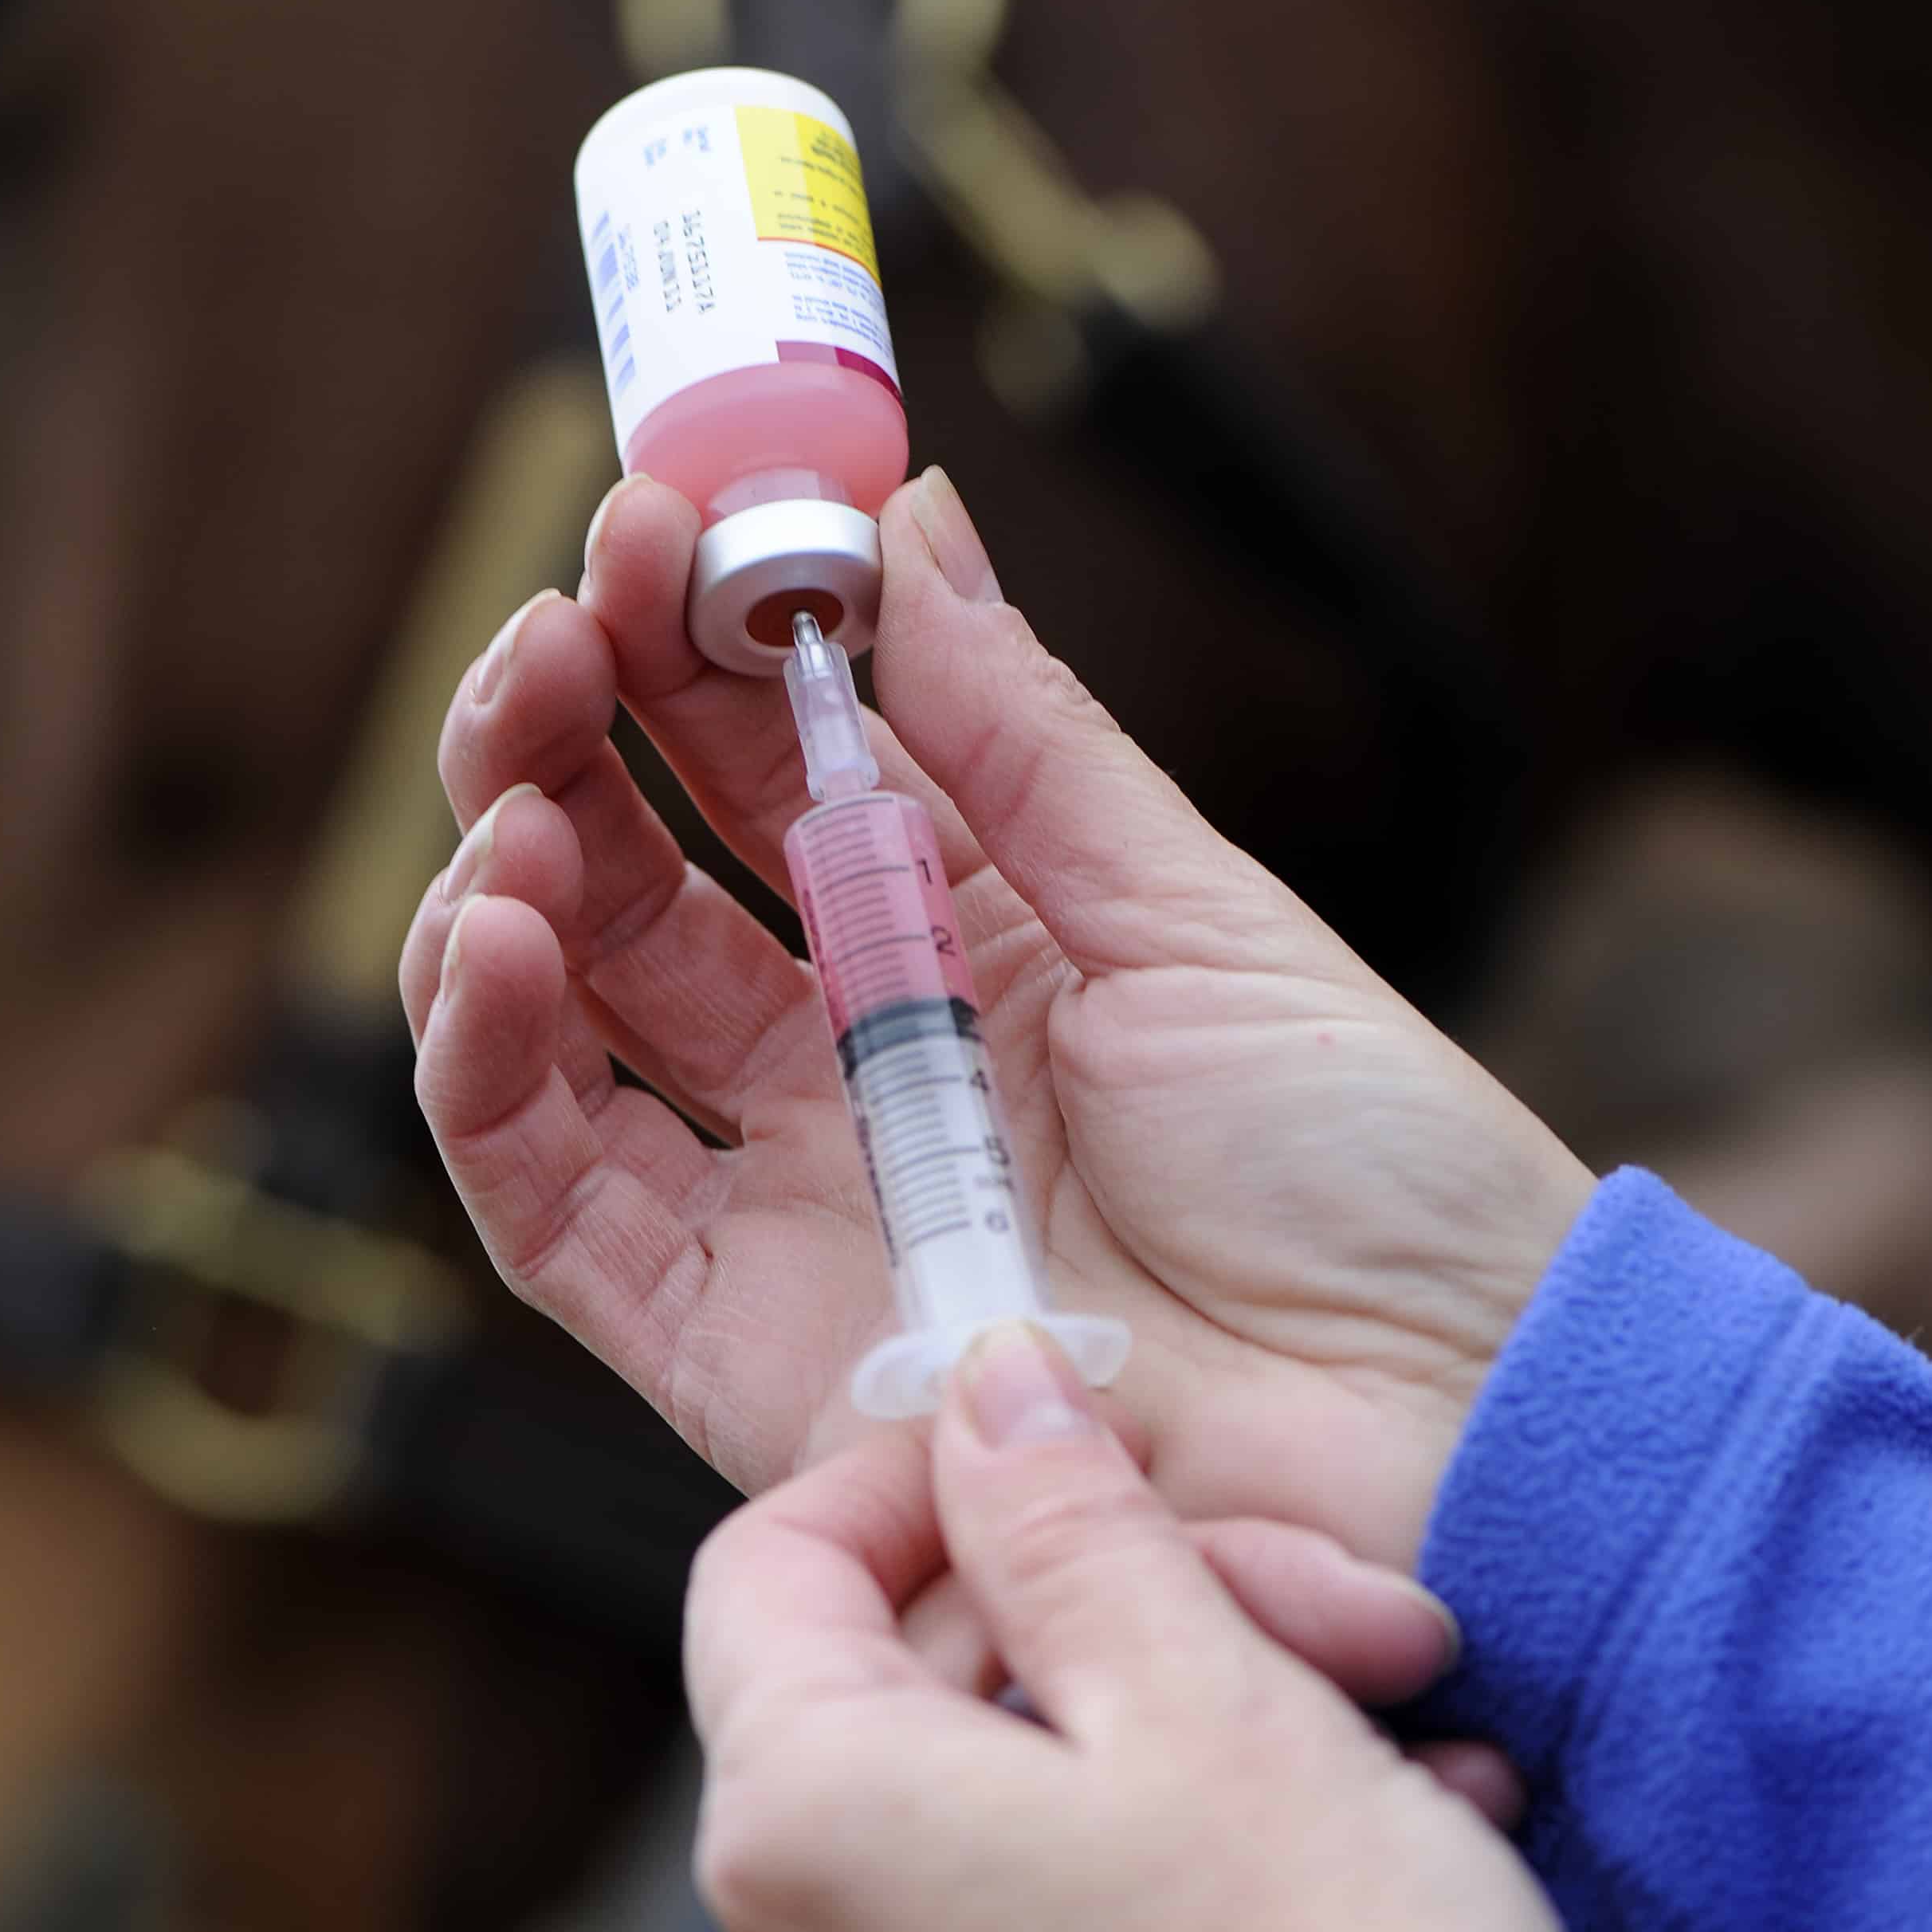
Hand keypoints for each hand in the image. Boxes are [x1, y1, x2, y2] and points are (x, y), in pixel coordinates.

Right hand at [403, 468, 1589, 1576]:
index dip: (686, 648)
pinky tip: (494, 944)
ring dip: (500, 890)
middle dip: (564, 739)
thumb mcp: (1190, 913)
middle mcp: (854, 1065)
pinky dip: (486, 1074)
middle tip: (555, 634)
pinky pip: (555, 1207)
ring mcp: (790, 1205)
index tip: (652, 526)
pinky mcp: (739, 1351)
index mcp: (970, 940)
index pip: (763, 770)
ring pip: (565, 1031)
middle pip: (636, 884)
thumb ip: (1019, 737)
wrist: (1445, 1420)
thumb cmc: (1366, 1165)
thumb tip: (911, 511)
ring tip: (516, 797)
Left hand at [688, 1327, 1573, 1931]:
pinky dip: (1189, 1883)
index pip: (770, 1566)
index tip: (1071, 1443)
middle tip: (1356, 1614)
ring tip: (1413, 1740)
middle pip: (923, 1691)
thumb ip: (1062, 1520)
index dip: (917, 1476)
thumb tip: (984, 1389)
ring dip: (1206, 1740)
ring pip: (1015, 1818)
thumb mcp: (1199, 1683)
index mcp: (800, 1824)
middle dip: (1141, 1613)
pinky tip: (1376, 1856)